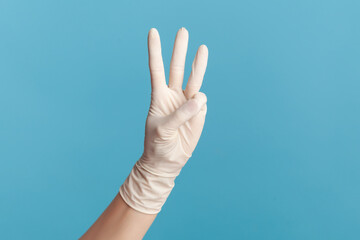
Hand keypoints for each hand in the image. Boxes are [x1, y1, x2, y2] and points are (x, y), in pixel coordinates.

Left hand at [120, 27, 208, 213]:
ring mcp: (187, 103)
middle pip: (177, 68)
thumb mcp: (163, 130)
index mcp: (159, 96)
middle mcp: (173, 96)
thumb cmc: (158, 145)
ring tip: (202, 48)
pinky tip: (195, 115)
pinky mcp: (199, 112)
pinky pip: (203, 102)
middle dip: (180, 50)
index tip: (153, 31)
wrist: (168, 162)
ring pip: (194, 79)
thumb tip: (199, 98)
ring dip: (198, 64)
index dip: (155, 51)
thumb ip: (180, 114)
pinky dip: (201, 105)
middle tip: (183, 30)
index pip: (157, 69)